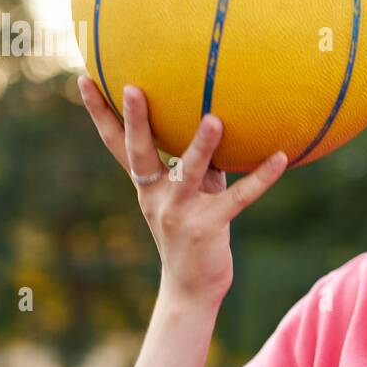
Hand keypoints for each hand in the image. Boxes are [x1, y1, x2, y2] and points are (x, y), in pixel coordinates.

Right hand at [76, 75, 287, 303]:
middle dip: (134, 120)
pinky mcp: (209, 227)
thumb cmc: (193, 231)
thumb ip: (198, 161)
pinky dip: (261, 177)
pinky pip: (239, 197)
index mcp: (146, 184)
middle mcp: (155, 195)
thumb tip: (217, 117)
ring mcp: (180, 212)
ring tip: (214, 119)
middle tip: (132, 87)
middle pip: (139, 152)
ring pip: (188, 173)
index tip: (85, 78)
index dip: (99, 112)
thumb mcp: (190, 193)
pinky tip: (281, 157)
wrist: (191, 288)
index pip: (115, 142)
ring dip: (201, 146)